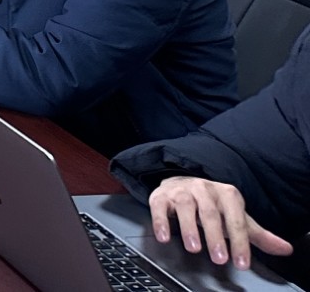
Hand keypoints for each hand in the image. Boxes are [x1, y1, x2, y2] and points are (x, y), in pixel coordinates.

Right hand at [149, 176, 294, 269]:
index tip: (241, 262)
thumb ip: (259, 235)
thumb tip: (285, 249)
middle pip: (210, 213)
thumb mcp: (237, 217)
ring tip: (194, 248)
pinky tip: (164, 236)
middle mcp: (204, 189)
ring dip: (189, 228)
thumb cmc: (212, 205)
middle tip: (219, 258)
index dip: (239, 242)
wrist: (181, 182)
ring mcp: (182, 191)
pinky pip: (160, 206)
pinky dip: (160, 221)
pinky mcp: (161, 195)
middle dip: (215, 237)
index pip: (236, 220)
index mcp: (227, 194)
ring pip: (186, 207)